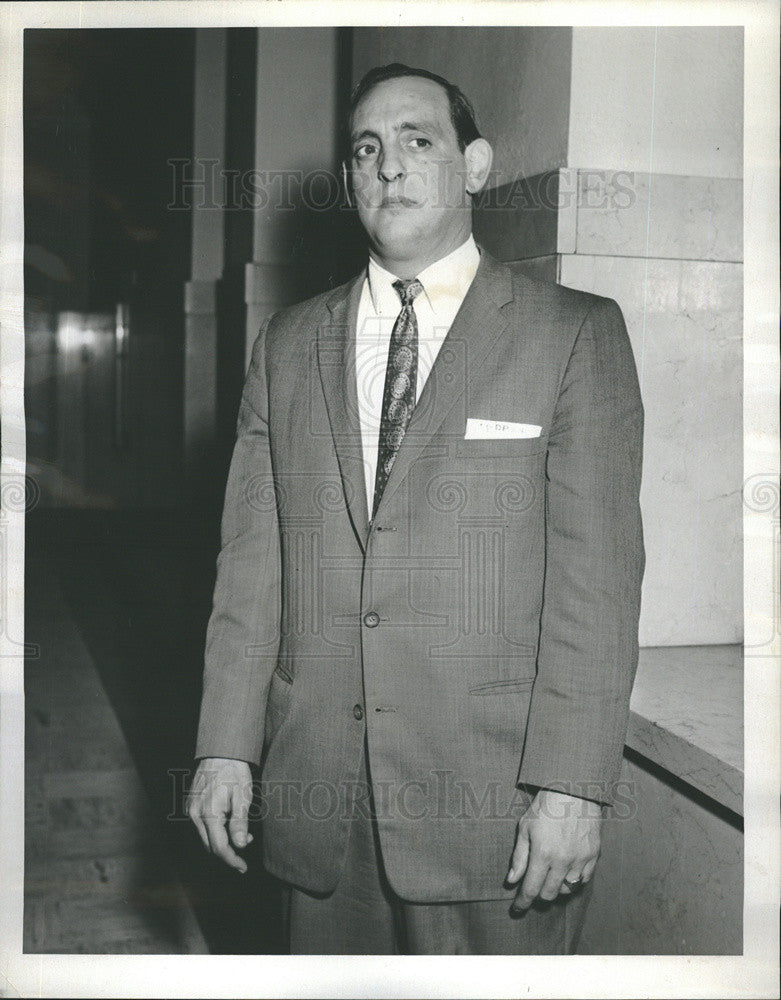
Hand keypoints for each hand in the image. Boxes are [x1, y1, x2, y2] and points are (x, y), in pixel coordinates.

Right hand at [187, 757, 253, 872]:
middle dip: (228, 851)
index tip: (243, 867)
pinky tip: (228, 821)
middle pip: (210, 846)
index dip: (231, 860)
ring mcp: (190, 809)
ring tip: (241, 831)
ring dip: (222, 840)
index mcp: (209, 813)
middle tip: (247, 842)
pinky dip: (214, 830)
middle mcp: (195, 813)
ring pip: (205, 837)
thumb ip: (240, 822)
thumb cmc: (234, 771)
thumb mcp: (243, 796)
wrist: (220, 751)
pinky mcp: (190, 805)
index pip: (219, 847)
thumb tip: (240, 845)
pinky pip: (201, 826)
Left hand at [506, 789, 601, 910]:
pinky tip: (566, 872)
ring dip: (556, 888)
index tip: (517, 908)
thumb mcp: (525, 827)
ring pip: (567, 890)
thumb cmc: (545, 806)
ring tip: (549, 877)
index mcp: (543, 853)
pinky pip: (584, 880)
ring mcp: (581, 859)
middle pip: (549, 894)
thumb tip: (512, 881)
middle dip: (538, 895)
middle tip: (533, 887)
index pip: (531, 889)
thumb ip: (519, 857)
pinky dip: (573, 881)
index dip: (523, 902)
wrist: (574, 790)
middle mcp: (563, 860)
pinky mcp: (594, 855)